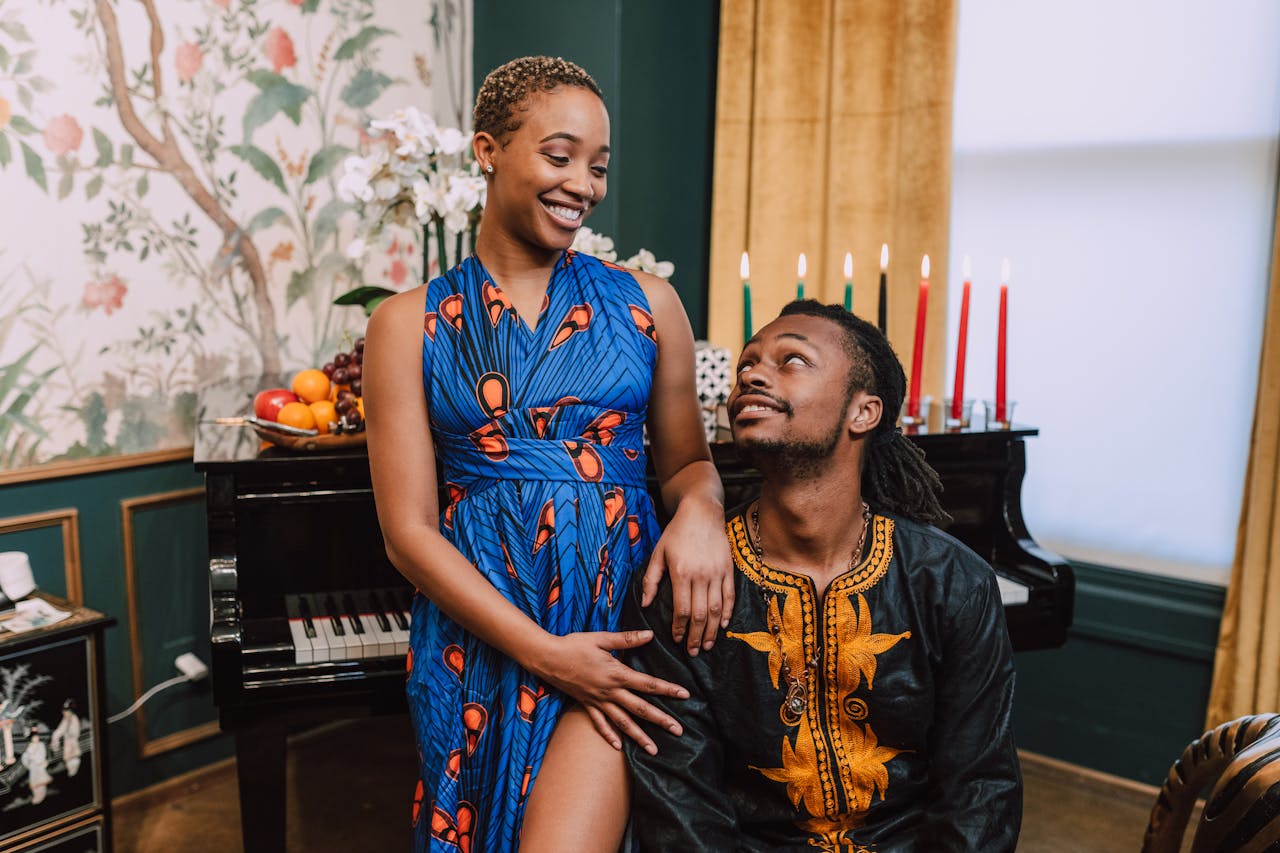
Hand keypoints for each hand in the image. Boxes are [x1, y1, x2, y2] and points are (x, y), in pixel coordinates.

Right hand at [528, 630, 688, 754]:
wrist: (547, 657)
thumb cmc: (574, 644)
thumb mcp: (601, 638)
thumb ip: (626, 639)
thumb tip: (650, 635)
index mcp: (616, 674)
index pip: (648, 684)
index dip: (668, 689)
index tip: (685, 695)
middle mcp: (609, 692)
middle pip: (640, 709)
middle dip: (661, 720)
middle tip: (678, 731)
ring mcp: (598, 701)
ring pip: (623, 723)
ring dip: (639, 737)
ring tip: (654, 750)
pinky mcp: (586, 704)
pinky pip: (599, 724)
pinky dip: (609, 736)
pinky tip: (618, 747)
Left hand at [641, 498, 734, 655]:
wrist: (702, 512)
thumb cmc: (676, 532)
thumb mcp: (658, 553)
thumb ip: (651, 580)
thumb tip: (646, 604)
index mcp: (680, 572)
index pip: (681, 609)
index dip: (679, 628)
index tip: (677, 640)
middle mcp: (700, 575)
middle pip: (699, 614)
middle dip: (695, 636)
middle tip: (692, 652)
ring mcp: (717, 573)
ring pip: (716, 609)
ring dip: (711, 630)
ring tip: (706, 645)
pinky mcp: (728, 569)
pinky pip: (730, 596)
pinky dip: (727, 613)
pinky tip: (723, 626)